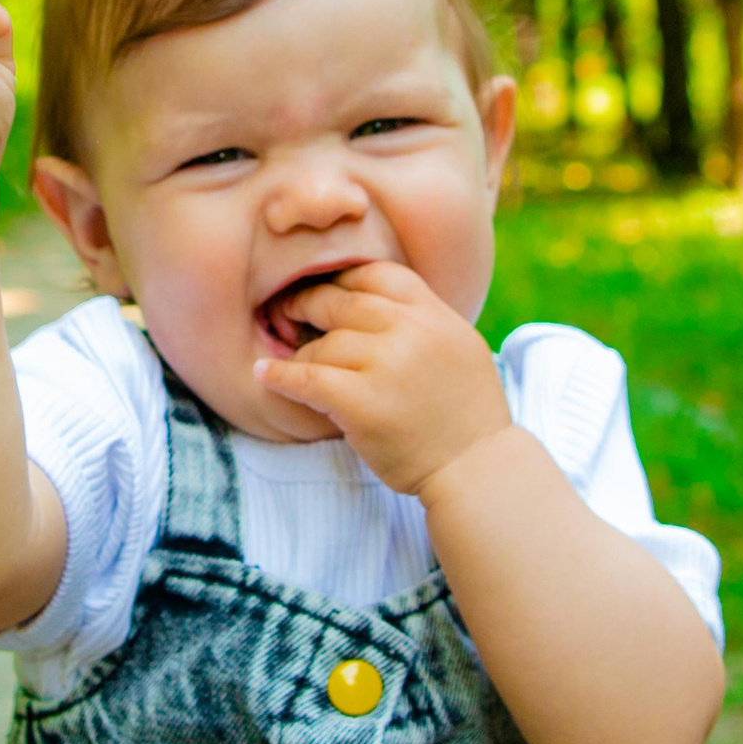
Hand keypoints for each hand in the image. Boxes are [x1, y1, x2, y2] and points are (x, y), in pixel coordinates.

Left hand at [255, 264, 512, 496]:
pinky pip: (307, 380)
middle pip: (342, 302)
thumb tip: (376, 306)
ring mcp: (387, 365)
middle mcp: (412, 332)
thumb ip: (424, 323)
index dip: (343, 281)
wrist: (477, 469)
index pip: (378, 274)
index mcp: (436, 315)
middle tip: (287, 313)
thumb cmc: (468, 417)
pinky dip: (281, 377)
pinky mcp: (362, 403)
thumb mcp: (460, 350)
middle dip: (308, 306)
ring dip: (302, 355)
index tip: (327, 293)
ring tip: (294, 363)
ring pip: (323, 344)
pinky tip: (265, 375)